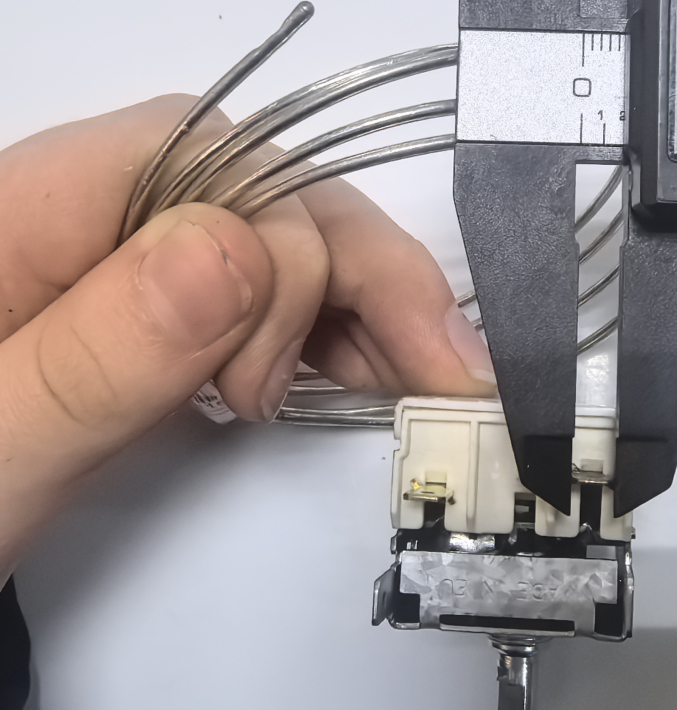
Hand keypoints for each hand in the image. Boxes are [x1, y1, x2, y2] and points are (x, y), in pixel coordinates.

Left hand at [0, 96, 494, 578]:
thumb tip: (233, 255)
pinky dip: (334, 332)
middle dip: (362, 282)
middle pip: (267, 198)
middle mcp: (95, 218)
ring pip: (285, 244)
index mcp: (34, 211)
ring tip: (420, 382)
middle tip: (441, 373)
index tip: (306, 372)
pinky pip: (270, 294)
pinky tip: (370, 371)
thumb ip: (101, 354)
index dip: (294, 250)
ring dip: (368, 308)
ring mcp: (134, 264)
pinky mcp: (162, 312)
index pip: (209, 165)